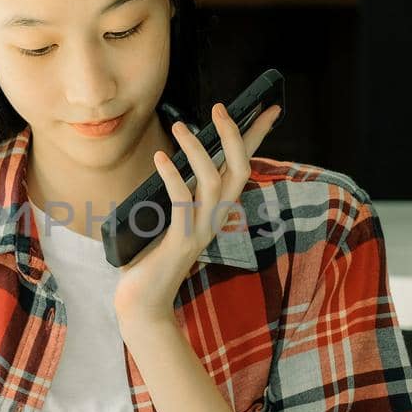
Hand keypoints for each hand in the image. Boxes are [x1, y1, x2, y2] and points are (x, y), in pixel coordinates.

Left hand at [112, 101, 281, 326]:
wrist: (142, 304)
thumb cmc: (150, 257)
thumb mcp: (166, 216)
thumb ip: (175, 192)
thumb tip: (172, 156)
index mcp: (215, 209)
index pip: (241, 166)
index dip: (256, 137)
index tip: (269, 107)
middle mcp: (215, 218)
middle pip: (239, 170)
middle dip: (234, 136)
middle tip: (220, 108)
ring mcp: (201, 231)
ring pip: (213, 183)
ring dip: (198, 151)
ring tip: (180, 127)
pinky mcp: (180, 242)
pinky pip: (182, 202)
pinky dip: (173, 176)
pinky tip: (161, 158)